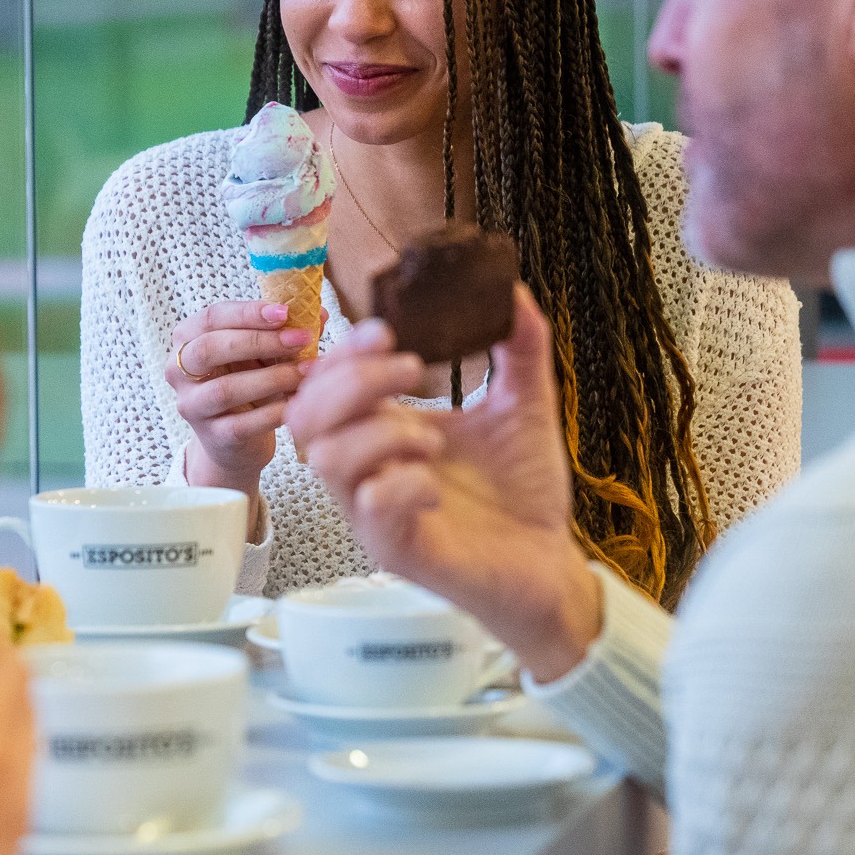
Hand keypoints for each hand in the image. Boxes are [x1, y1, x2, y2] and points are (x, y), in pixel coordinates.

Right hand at [166, 301, 321, 517]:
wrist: (238, 439)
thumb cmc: (249, 382)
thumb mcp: (262, 352)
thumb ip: (284, 331)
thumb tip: (318, 314)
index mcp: (187, 338)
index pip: (211, 317)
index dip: (248, 313)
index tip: (285, 312)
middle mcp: (179, 370)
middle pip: (210, 349)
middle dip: (259, 342)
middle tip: (301, 339)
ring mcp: (192, 406)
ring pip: (225, 389)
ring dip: (272, 378)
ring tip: (307, 371)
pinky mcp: (212, 436)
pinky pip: (242, 424)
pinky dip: (274, 412)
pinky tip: (299, 403)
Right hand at [284, 286, 603, 682]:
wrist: (549, 562)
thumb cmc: (525, 492)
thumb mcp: (525, 404)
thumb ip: (519, 349)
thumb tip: (513, 292)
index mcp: (383, 431)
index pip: (327, 382)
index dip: (344, 351)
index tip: (388, 329)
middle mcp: (366, 470)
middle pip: (304, 415)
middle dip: (352, 381)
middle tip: (413, 371)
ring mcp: (372, 512)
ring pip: (325, 458)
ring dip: (378, 432)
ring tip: (433, 440)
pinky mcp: (394, 549)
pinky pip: (371, 505)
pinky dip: (403, 483)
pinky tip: (436, 486)